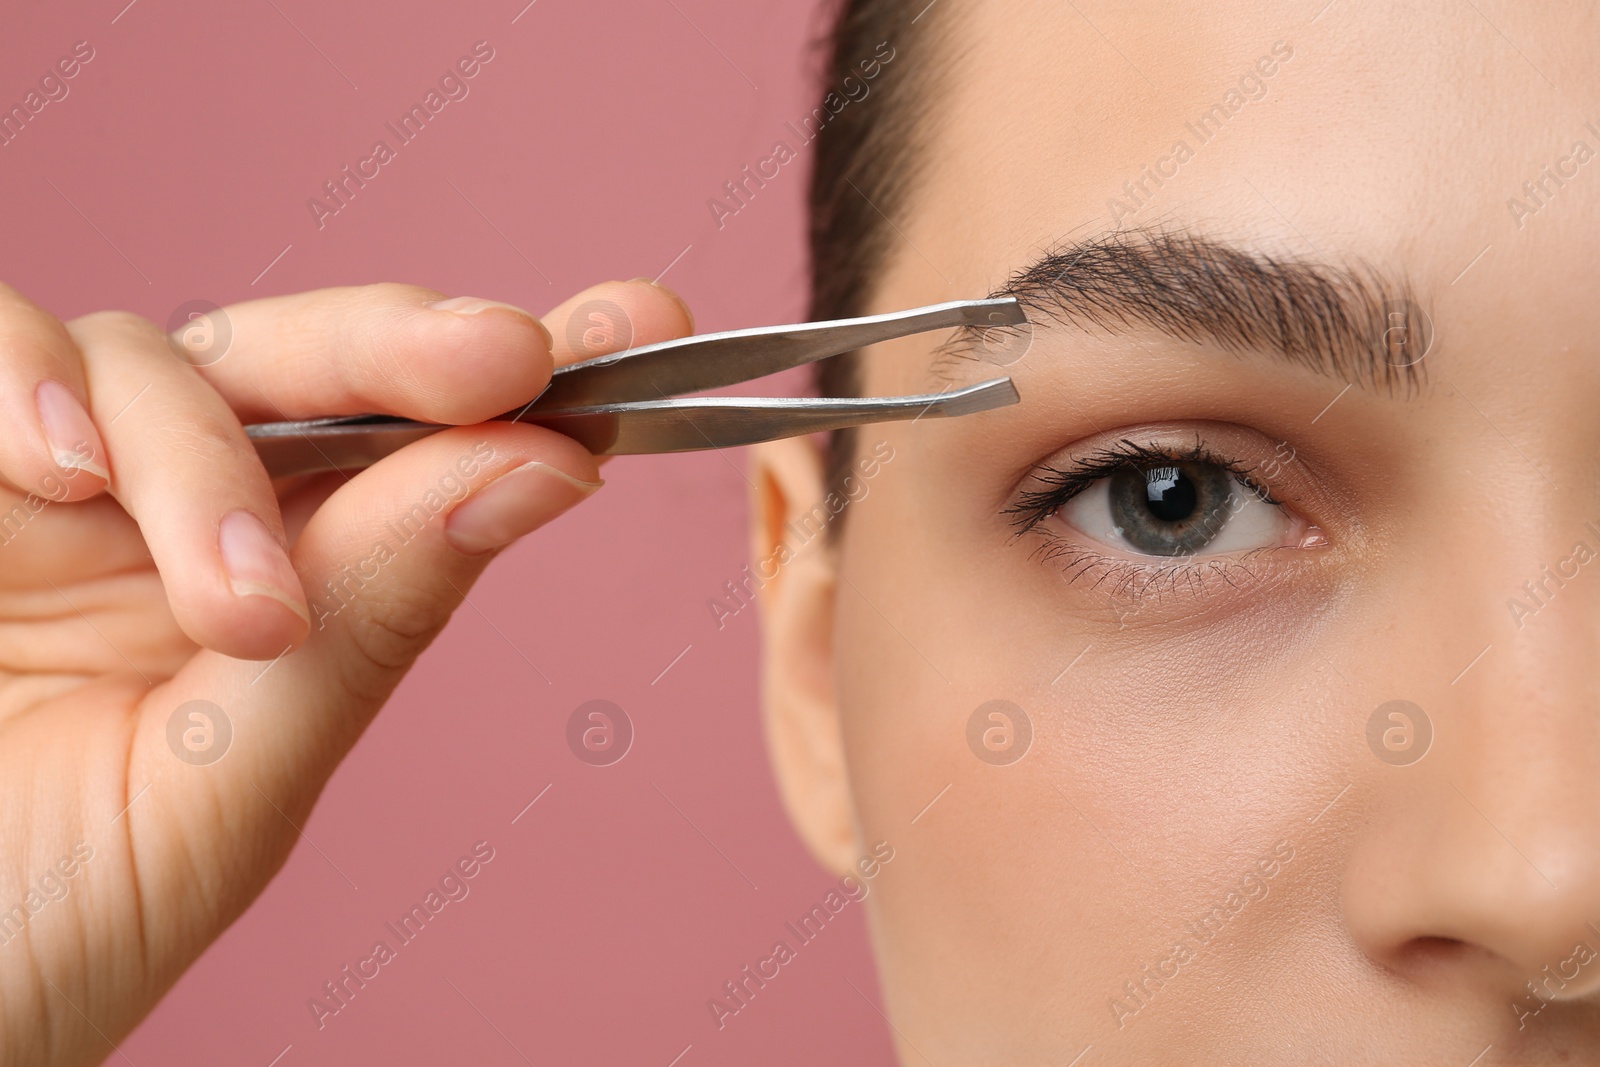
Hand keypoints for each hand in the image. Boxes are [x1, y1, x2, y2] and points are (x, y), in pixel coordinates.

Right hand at [0, 278, 692, 1065]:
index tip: (646, 322)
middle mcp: (175, 515)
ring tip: (240, 613)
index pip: (419, 453)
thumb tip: (542, 467)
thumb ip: (370, 620)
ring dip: (210, 463)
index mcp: (279, 590)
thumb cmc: (41, 923)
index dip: (528, 380)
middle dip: (415, 349)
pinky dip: (32, 380)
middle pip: (313, 365)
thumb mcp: (232, 788)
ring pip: (165, 361)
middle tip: (509, 356)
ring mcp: (52, 482)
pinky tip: (58, 472)